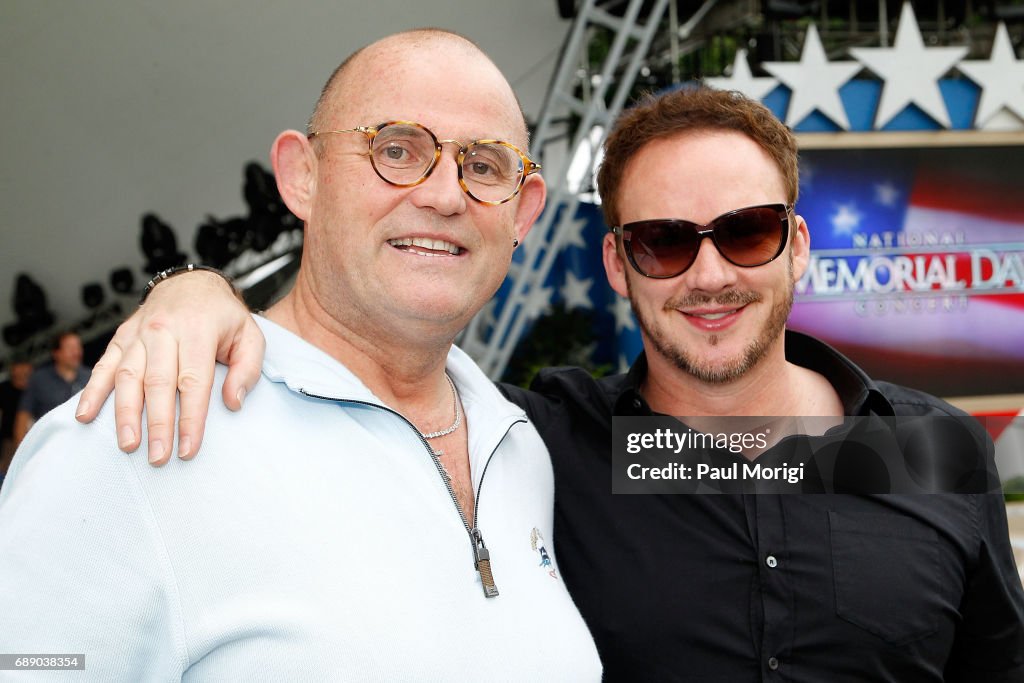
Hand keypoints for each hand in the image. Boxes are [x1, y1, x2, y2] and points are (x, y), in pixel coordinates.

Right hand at [75, 271, 264, 465]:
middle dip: (157, 424)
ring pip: (128, 376)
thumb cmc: (222, 316)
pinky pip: (104, 365)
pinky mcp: (122, 337)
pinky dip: (93, 390)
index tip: (189, 448)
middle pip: (158, 383)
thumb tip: (233, 402)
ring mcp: (139, 334)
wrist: (192, 284)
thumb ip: (248, 369)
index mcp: (198, 331)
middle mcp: (164, 330)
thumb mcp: (250, 336)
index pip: (193, 381)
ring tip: (127, 443)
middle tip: (157, 457)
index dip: (191, 418)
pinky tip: (86, 414)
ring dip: (125, 413)